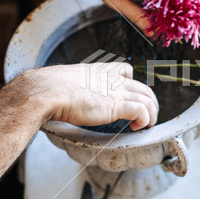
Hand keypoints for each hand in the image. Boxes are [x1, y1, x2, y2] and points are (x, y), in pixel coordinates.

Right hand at [25, 63, 158, 130]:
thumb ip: (75, 86)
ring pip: (147, 99)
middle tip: (145, 116)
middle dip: (150, 102)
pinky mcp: (115, 106)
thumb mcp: (68, 80)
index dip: (133, 83)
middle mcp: (113, 80)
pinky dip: (144, 119)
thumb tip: (64, 94)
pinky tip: (136, 127)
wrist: (48, 90)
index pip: (127, 70)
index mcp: (102, 72)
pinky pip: (140, 111)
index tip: (130, 95)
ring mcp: (116, 92)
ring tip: (146, 125)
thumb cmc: (52, 88)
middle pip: (144, 88)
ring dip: (151, 114)